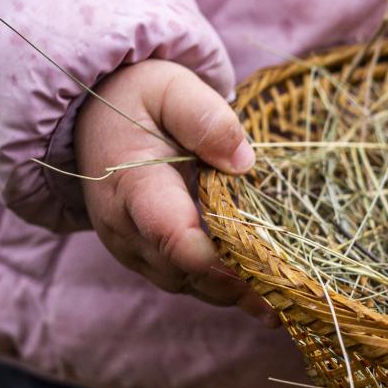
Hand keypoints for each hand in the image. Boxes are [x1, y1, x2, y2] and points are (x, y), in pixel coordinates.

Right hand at [75, 60, 276, 325]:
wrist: (94, 119)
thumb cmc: (139, 100)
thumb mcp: (171, 89)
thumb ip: (205, 119)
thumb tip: (243, 161)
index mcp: (132, 185)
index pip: (169, 232)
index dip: (212, 255)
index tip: (260, 263)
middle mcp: (126, 228)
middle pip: (184, 269)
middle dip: (235, 281)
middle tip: (292, 288)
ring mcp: (134, 248)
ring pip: (188, 283)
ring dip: (234, 293)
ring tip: (287, 299)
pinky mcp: (149, 256)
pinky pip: (188, 282)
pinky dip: (225, 289)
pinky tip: (268, 297)